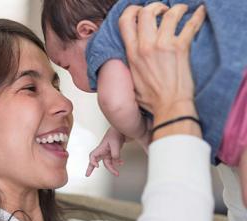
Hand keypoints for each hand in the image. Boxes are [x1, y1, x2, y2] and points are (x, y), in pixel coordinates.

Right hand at [86, 127, 124, 176]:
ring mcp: (107, 152)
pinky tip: (121, 163)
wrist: (122, 130)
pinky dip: (117, 162)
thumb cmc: (116, 134)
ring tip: (117, 174)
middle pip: (95, 160)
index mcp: (101, 148)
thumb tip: (116, 162)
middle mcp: (103, 151)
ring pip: (106, 163)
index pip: (93, 156)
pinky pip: (113, 160)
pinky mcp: (113, 152)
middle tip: (87, 175)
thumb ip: (115, 154)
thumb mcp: (116, 144)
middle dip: (90, 168)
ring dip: (112, 168)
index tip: (97, 167)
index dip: (92, 162)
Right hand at [119, 3, 205, 138]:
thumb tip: (132, 51)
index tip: (139, 10)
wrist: (169, 106)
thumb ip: (130, 61)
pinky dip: (197, 16)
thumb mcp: (132, 78)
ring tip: (182, 10)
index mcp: (132, 53)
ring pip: (169, 14)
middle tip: (162, 10)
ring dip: (177, 8)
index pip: (125, 21)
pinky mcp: (180, 48)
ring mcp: (163, 45)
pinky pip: (190, 25)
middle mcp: (145, 46)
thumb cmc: (152, 98)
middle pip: (146, 12)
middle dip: (155, 6)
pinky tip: (200, 12)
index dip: (132, 10)